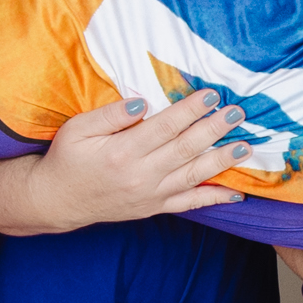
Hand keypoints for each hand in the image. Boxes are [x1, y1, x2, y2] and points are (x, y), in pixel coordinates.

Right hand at [29, 89, 248, 223]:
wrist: (56, 201)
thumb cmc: (67, 158)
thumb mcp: (77, 129)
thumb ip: (110, 115)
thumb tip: (142, 103)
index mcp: (121, 152)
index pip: (164, 127)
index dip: (190, 110)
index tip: (211, 95)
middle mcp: (140, 175)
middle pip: (185, 149)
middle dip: (214, 129)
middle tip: (238, 113)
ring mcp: (150, 194)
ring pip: (193, 176)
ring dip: (222, 160)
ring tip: (245, 146)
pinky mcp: (154, 207)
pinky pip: (189, 204)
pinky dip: (213, 199)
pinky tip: (236, 193)